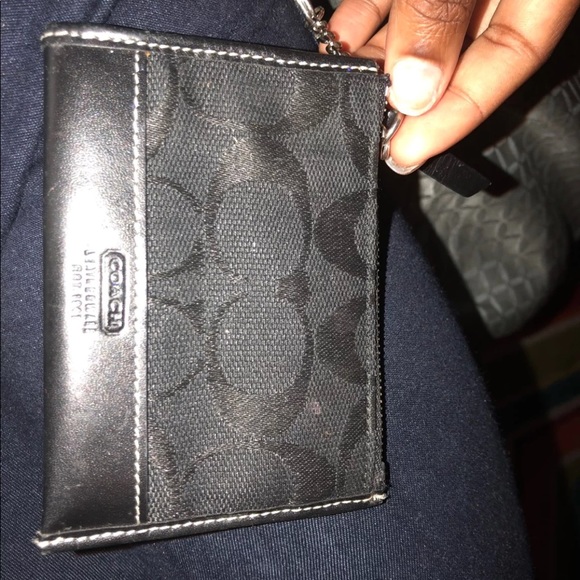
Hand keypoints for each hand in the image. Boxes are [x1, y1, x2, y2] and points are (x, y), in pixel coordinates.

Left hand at [325, 0, 578, 172]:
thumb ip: (443, 8)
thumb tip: (415, 88)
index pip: (512, 57)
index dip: (460, 111)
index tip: (407, 151)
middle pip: (462, 50)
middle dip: (412, 96)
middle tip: (371, 129)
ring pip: (420, 27)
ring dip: (379, 62)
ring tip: (345, 93)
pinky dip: (363, 19)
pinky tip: (338, 44)